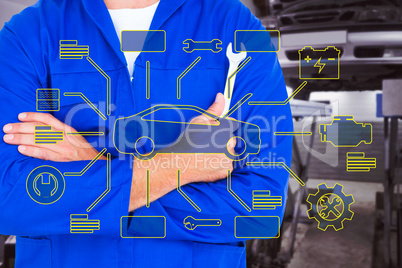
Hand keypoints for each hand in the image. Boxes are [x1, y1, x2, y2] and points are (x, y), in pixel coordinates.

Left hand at [3, 112, 105, 160]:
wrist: (97, 165)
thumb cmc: (83, 152)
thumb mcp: (73, 138)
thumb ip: (59, 133)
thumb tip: (38, 130)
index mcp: (68, 130)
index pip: (48, 119)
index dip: (33, 116)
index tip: (20, 115)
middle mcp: (65, 137)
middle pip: (40, 129)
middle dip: (21, 128)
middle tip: (7, 128)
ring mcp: (64, 149)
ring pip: (40, 140)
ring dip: (22, 138)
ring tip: (8, 138)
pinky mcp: (63, 160)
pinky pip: (45, 154)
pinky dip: (33, 151)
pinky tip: (21, 149)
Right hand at [129, 93, 235, 209]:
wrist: (179, 162)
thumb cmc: (188, 140)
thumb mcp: (199, 121)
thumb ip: (214, 109)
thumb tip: (221, 96)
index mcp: (225, 128)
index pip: (232, 124)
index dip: (222, 128)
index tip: (213, 133)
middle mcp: (229, 142)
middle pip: (231, 139)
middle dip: (222, 140)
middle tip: (206, 145)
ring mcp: (229, 157)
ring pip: (230, 152)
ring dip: (222, 153)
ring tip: (206, 154)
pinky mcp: (226, 169)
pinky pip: (227, 165)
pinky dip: (220, 164)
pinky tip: (208, 162)